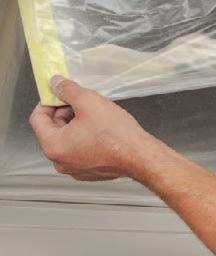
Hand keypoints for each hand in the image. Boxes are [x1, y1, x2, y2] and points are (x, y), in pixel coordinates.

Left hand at [28, 75, 157, 181]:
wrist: (139, 155)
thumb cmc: (116, 134)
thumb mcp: (89, 101)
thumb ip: (68, 90)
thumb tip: (57, 84)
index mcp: (53, 146)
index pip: (37, 118)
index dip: (48, 101)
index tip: (60, 93)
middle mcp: (60, 161)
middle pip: (52, 129)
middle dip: (65, 112)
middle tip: (82, 102)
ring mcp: (74, 169)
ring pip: (67, 140)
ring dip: (76, 125)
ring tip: (95, 115)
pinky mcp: (89, 171)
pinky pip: (80, 150)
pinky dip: (86, 138)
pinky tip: (101, 130)